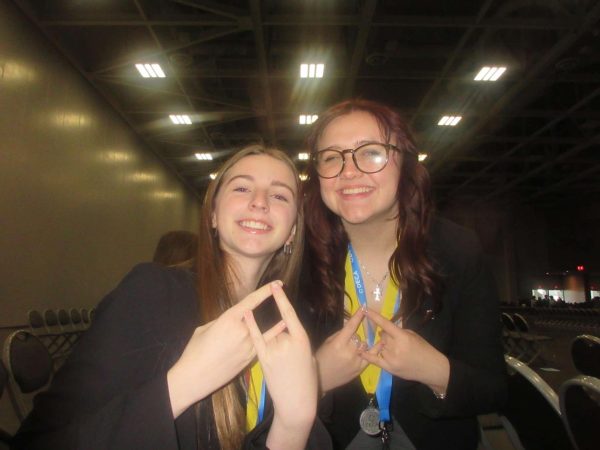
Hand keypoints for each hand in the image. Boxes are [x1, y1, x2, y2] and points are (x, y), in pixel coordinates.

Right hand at [168, 282, 285, 416]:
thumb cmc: (194, 351)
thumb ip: (221, 321)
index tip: (277, 283)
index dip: (265, 291)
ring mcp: (248, 346)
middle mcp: (242, 331)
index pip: (251, 301)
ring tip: (285, 316)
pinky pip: (263, 345)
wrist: (195, 377)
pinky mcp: (250, 359)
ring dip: (273, 324)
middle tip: (279, 291)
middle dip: (268, 304)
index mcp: (229, 319)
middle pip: (257, 315)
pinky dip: (271, 337)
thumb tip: (232, 318)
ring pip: (263, 331)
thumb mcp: (205, 329)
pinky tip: (281, 331)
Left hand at [244, 282, 316, 449]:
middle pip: (279, 328)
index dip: (282, 298)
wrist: (297, 401)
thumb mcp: (309, 357)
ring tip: (280, 363)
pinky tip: (246, 314)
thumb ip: (297, 342)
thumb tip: (288, 331)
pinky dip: (251, 325)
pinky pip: (256, 338)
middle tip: (287, 358)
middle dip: (281, 337)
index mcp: (302, 339)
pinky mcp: (264, 359)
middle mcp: (287, 341)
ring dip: (272, 343)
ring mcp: (275, 350)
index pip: (289, 314)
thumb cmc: (308, 380)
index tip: (276, 285)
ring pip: (269, 336)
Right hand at [315, 308, 374, 391]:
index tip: (363, 308)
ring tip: (356, 345)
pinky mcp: (360, 369)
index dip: (357, 317)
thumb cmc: (321, 358)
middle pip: (358, 337)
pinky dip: (374, 350)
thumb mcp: (327, 342)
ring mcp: (356, 361)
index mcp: (338, 344)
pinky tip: (379, 343)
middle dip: (355, 335)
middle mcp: (348, 352)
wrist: (321, 378)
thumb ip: (340, 333)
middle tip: (350, 338)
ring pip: (365, 346)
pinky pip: (371, 357)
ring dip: (361, 344)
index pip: (350, 327)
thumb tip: (350, 323)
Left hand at [361, 309, 449, 394]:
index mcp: (402, 337)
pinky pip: (375, 360)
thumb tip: (384, 330)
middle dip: (385, 335)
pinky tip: (360, 351)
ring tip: (394, 349)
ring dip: (383, 345)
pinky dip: (367, 355)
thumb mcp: (413, 335)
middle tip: (393, 338)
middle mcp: (395, 347)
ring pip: (379, 346)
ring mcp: (391, 359)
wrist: (431, 368)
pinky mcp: (389, 368)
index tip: (365, 309)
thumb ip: (398, 331)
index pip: (385, 324)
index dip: (374, 316)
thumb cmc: (424, 349)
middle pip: (382, 336)